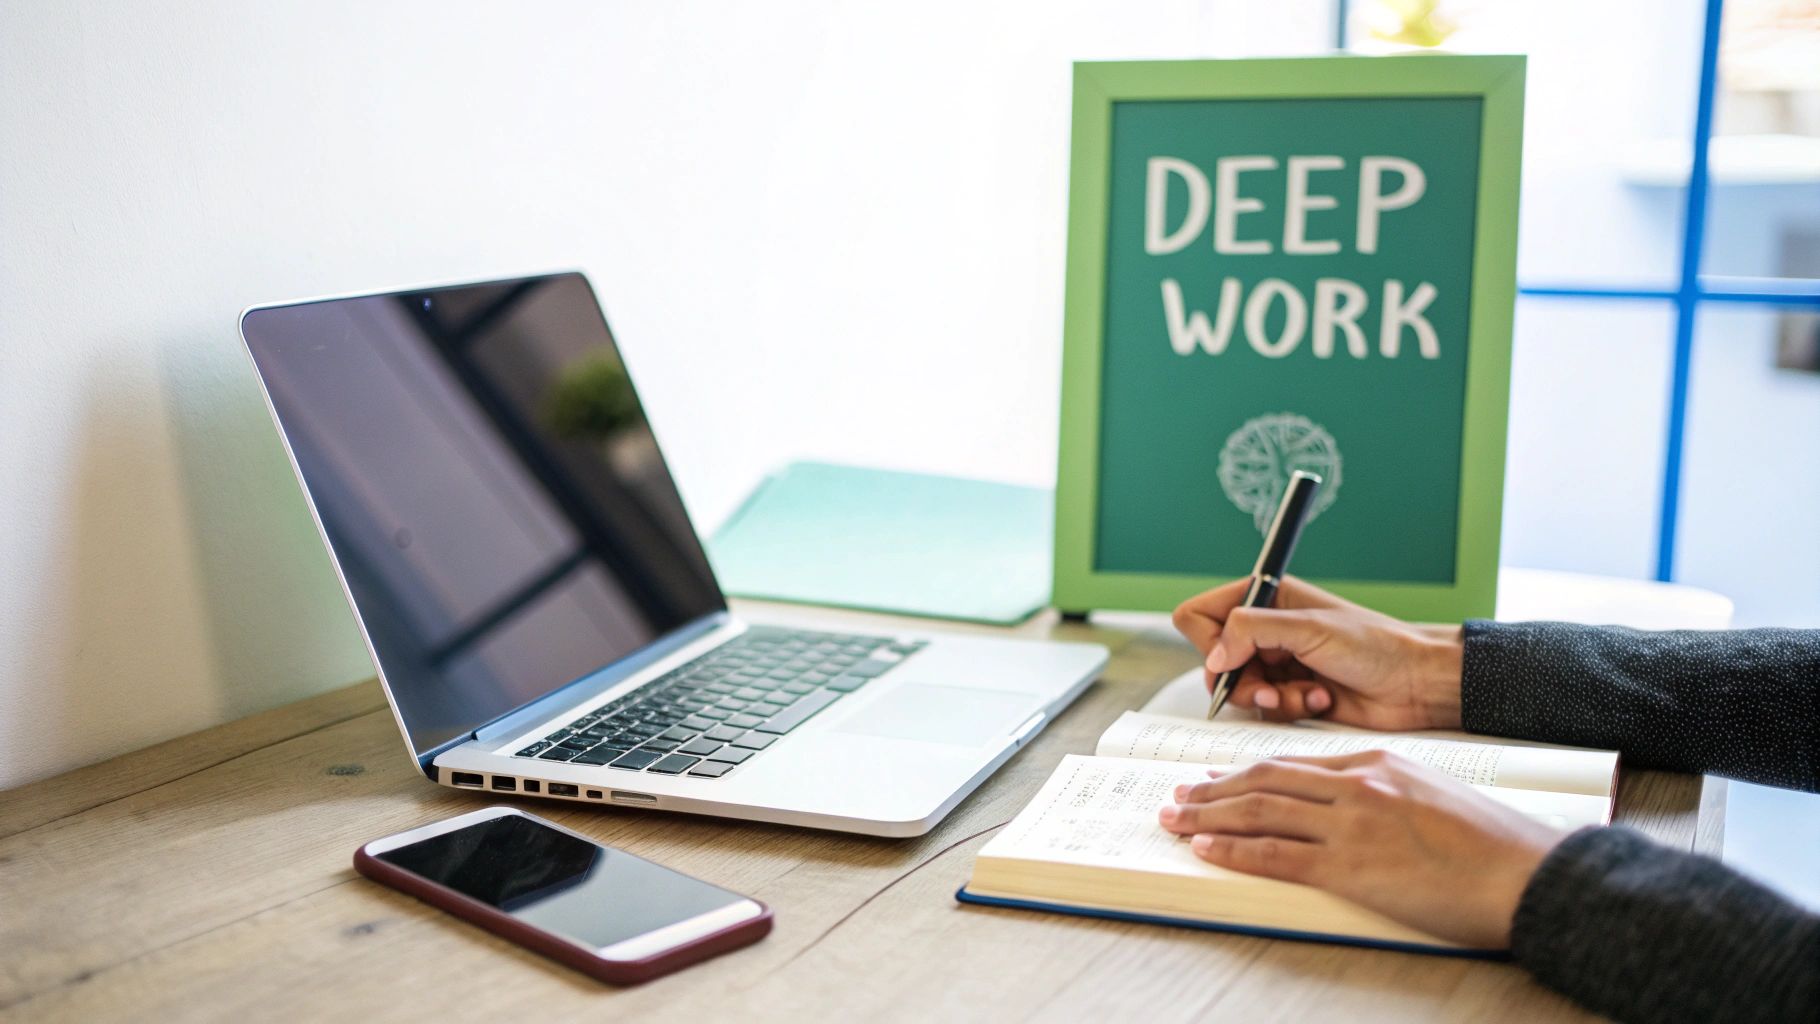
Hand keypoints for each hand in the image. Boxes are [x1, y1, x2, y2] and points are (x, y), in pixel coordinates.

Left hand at [1158, 751, 1564, 948]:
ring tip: (1175, 818)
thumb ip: (1387, 795)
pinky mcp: (1351, 865)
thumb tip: (1356, 813)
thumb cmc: (1493, 844)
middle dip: (1214, 788)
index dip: (1247, 772)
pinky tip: (1206, 848)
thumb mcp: (1433, 796)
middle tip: (1178, 795)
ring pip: (1260, 810)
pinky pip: (1276, 854)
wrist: (1527, 872)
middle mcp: (1357, 785)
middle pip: (1265, 780)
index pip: (1294, 764)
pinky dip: (1234, 850)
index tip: (1218, 778)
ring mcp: (1351, 823)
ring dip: (1208, 815)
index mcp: (1376, 764)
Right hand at [1172, 576, 1464, 730]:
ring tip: (1306, 694)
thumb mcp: (1310, 628)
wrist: (1416, 685)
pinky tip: (1320, 700)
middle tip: (1270, 686)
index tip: (1232, 659)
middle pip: (1214, 660)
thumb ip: (1252, 631)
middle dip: (1242, 679)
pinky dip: (1289, 709)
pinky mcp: (1289, 695)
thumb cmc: (1377, 646)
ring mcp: (1276, 665)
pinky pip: (1263, 711)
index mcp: (1266, 600)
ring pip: (1237, 690)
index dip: (1209, 641)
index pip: (1201, 615)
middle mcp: (1266, 632)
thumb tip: (1215, 657)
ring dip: (1270, 697)